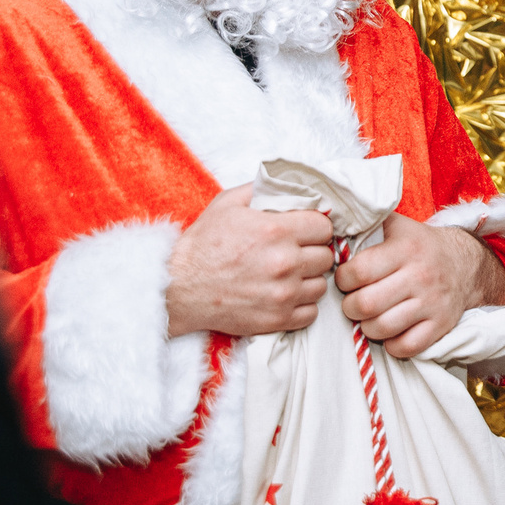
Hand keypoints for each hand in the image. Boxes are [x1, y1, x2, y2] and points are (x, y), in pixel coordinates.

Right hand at [164, 183, 336, 337]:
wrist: (178, 288)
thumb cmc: (202, 245)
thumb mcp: (228, 203)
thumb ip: (263, 190)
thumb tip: (291, 185)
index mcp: (276, 230)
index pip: (325, 227)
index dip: (315, 227)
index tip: (305, 231)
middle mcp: (285, 262)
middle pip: (326, 256)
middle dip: (312, 252)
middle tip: (295, 252)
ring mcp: (283, 294)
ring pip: (321, 285)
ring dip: (308, 279)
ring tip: (288, 274)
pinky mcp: (277, 319)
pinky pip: (311, 312)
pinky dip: (302, 305)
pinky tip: (284, 295)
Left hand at [335, 213, 504, 358]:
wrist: (464, 263)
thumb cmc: (419, 245)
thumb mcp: (396, 225)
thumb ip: (366, 223)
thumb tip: (329, 227)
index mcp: (405, 249)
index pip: (358, 272)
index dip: (342, 279)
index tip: (346, 279)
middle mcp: (420, 276)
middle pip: (366, 304)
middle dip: (350, 307)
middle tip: (353, 301)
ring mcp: (432, 303)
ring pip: (382, 328)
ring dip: (366, 327)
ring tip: (368, 317)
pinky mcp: (441, 325)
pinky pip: (406, 346)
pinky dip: (391, 344)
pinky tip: (389, 331)